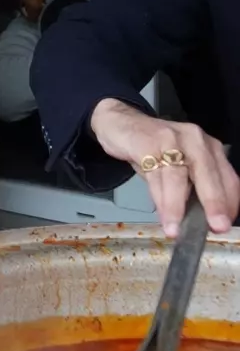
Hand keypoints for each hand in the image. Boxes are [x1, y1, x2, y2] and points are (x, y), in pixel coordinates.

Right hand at [90, 98, 239, 236]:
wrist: (121, 122)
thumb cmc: (153, 147)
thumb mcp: (179, 164)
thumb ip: (192, 186)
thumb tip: (199, 219)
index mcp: (209, 148)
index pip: (228, 178)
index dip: (229, 203)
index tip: (223, 225)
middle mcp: (195, 140)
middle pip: (208, 174)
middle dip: (214, 203)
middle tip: (217, 227)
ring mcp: (171, 139)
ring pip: (179, 177)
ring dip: (177, 207)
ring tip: (176, 229)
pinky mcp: (147, 143)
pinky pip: (156, 176)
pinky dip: (160, 199)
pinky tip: (162, 215)